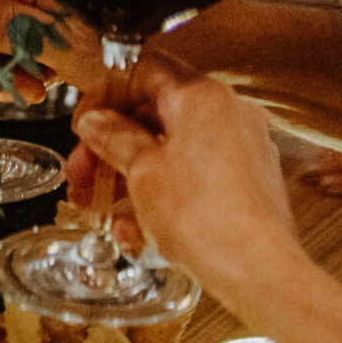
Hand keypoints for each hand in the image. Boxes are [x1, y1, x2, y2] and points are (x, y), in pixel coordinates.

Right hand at [66, 51, 304, 312]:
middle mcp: (229, 113)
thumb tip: (96, 122)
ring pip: (172, 148)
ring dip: (130, 174)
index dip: (105, 94)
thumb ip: (113, 137)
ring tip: (101, 207)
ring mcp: (243, 147)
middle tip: (82, 173)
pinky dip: (162, 193)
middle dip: (111, 145)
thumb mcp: (141, 172)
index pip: (143, 70)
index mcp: (202, 97)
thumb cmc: (204, 219)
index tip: (84, 122)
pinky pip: (194, 174)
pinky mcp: (248, 181)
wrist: (258, 272)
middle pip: (155, 113)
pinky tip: (135, 229)